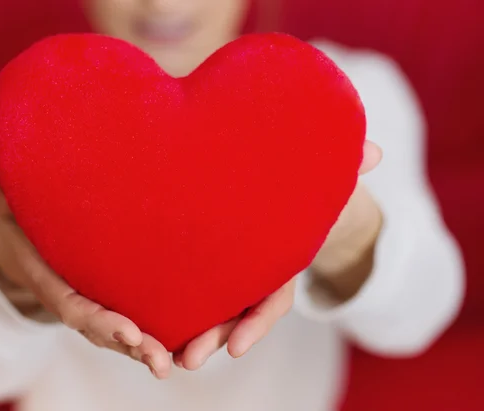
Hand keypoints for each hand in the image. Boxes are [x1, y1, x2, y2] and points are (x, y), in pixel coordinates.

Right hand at [0, 152, 171, 378]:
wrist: (21, 246)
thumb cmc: (19, 220)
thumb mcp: (7, 203)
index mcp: (49, 279)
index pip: (74, 306)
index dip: (99, 320)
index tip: (130, 331)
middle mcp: (71, 299)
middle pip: (100, 329)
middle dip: (130, 347)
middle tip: (160, 360)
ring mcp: (89, 305)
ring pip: (116, 336)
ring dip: (145, 351)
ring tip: (172, 364)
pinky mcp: (105, 301)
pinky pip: (128, 325)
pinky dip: (152, 340)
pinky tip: (181, 350)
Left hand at [173, 141, 382, 369]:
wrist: (281, 190)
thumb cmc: (301, 187)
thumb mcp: (322, 179)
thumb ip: (346, 169)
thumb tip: (375, 152)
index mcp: (281, 261)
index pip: (272, 300)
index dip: (256, 324)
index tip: (238, 349)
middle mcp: (256, 275)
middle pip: (236, 315)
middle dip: (215, 338)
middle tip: (189, 360)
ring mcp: (232, 274)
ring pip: (212, 311)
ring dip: (191, 334)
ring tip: (164, 356)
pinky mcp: (209, 266)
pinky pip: (192, 291)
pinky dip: (177, 311)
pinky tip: (150, 325)